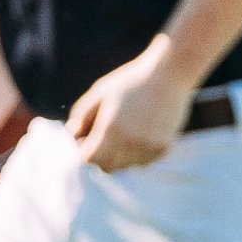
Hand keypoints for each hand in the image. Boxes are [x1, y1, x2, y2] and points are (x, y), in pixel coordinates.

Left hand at [70, 46, 197, 172]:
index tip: (86, 139)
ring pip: (126, 166)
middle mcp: (130, 142)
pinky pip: (143, 161)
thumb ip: (81, 114)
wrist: (169, 74)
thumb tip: (73, 134)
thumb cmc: (130, 81)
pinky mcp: (163, 148)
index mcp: (111, 128)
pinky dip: (138, 153)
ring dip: (121, 155)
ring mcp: (148, 147)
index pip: (90, 159)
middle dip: (101, 156)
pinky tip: (141, 132)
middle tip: (104, 137)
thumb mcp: (100, 92)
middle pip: (107, 167)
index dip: (85, 151)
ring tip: (126, 130)